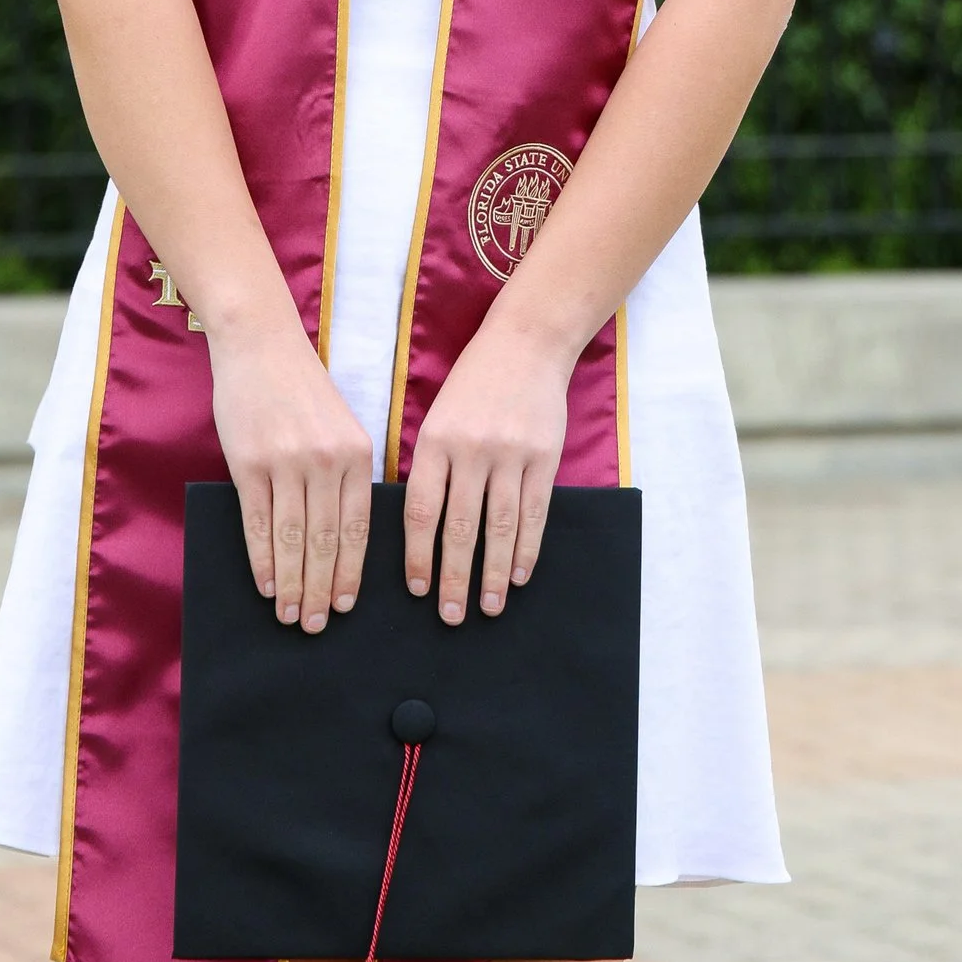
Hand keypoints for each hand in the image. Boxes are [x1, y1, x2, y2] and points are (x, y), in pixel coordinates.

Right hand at [205, 304, 374, 629]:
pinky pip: (258, 522)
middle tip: (315, 625)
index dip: (350, 572)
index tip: (345, 605)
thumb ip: (345, 474)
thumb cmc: (301, 390)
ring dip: (290, 584)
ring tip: (289, 614)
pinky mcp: (249, 463)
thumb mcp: (341, 427)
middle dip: (321, 589)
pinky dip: (262, 559)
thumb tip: (343, 539)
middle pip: (326, 541)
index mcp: (356, 454)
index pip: (358, 527)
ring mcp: (286, 462)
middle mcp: (325, 461)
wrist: (260, 344)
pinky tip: (264, 583)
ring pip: (293, 539)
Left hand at [403, 319, 573, 621]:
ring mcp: (510, 454)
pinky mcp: (544, 457)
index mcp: (434, 442)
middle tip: (451, 617)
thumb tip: (420, 531)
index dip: (418, 556)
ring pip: (500, 527)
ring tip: (488, 607)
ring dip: (493, 573)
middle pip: (460, 528)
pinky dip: (526, 548)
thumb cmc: (472, 386)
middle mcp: (471, 450)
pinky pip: (534, 513)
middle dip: (455, 578)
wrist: (525, 344)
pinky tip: (519, 575)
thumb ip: (429, 468)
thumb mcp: (437, 418)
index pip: (421, 511)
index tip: (417, 590)